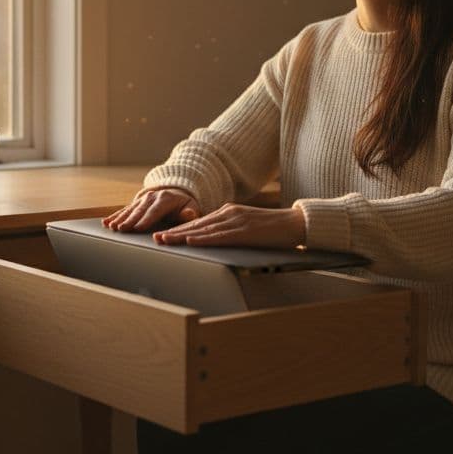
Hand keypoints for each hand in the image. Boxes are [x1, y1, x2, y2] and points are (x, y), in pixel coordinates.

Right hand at [104, 188, 199, 231]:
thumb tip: (189, 214)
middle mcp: (152, 197)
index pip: (155, 210)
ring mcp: (142, 199)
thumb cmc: (184, 206)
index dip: (146, 219)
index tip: (138, 228)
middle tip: (121, 229)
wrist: (176, 194)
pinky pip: (124, 210)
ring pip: (130, 209)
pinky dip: (115, 216)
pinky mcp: (136, 203)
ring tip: (111, 226)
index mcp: (166, 199)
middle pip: (140, 210)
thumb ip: (190, 212)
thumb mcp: (191, 207)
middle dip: (129, 220)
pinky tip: (106, 222)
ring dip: (120, 218)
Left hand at [152, 204, 306, 248]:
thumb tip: (214, 240)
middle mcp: (229, 213)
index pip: (199, 222)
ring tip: (166, 240)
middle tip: (155, 238)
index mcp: (229, 212)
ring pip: (204, 229)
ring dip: (183, 235)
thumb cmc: (273, 230)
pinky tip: (192, 241)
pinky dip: (204, 238)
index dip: (180, 228)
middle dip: (175, 231)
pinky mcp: (245, 230)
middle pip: (197, 224)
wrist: (296, 223)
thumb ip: (230, 231)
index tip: (163, 234)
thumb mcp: (247, 227)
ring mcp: (237, 220)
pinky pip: (221, 235)